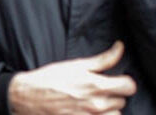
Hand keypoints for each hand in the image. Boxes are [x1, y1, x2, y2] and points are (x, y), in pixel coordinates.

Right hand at [8, 41, 136, 114]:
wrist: (26, 97)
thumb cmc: (49, 79)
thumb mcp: (75, 65)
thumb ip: (102, 60)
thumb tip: (120, 47)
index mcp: (95, 85)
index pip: (129, 86)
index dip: (124, 82)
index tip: (115, 81)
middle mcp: (96, 104)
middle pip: (122, 102)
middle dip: (112, 96)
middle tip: (96, 91)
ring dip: (107, 111)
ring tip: (91, 104)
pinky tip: (85, 112)